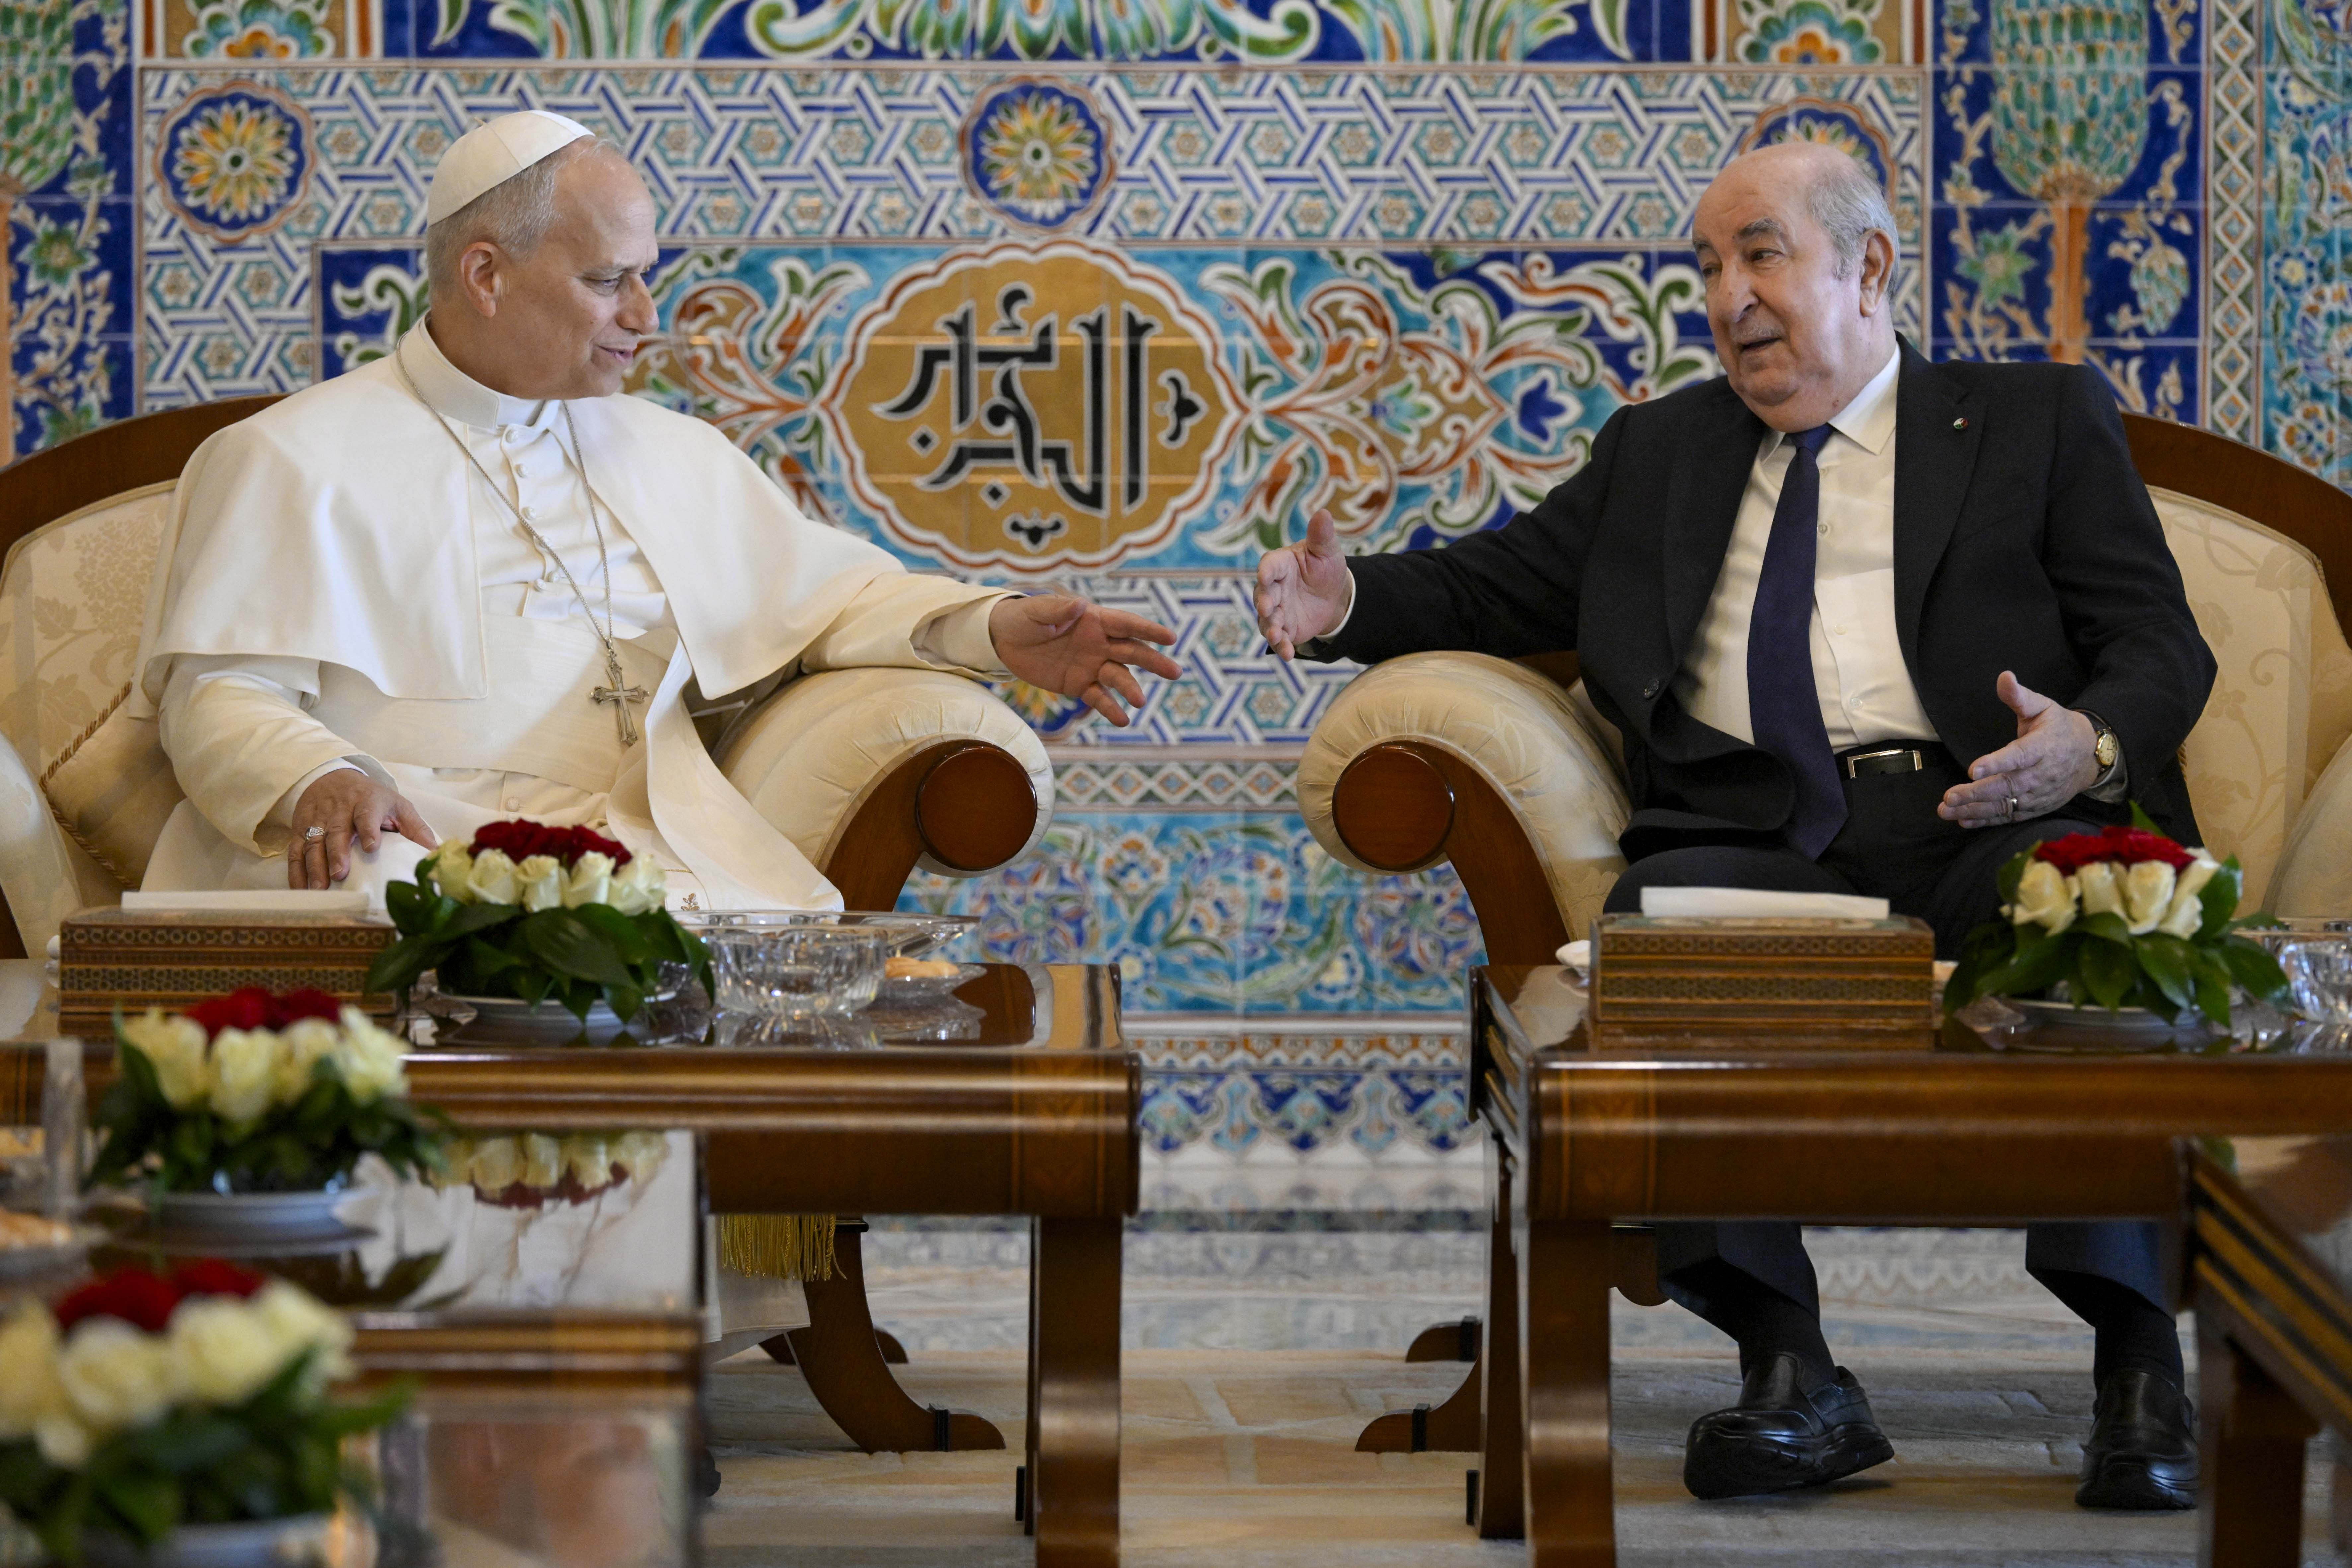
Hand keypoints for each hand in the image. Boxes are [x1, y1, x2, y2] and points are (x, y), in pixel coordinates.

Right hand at [288, 770, 436, 888]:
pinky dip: (296, 871)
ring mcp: (318, 820)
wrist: (333, 777)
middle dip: (337, 853)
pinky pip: (296, 851)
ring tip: (320, 887)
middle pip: (337, 832)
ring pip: (314, 842)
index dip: (369, 829)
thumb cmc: (371, 798)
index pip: (367, 814)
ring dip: (315, 866)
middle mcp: (340, 811)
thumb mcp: (397, 805)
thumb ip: (415, 827)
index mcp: (366, 803)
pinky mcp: (301, 829)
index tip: (372, 846)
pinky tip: (301, 889)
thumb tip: (434, 851)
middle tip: (339, 874)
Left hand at [990, 595, 1180, 726]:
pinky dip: (1110, 708)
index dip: (1148, 630)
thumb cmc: (1023, 618)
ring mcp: (1091, 665)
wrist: (1003, 640)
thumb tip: (1080, 605)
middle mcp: (1099, 643)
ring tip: (1139, 701)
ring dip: (1130, 688)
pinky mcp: (1078, 684)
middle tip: (1175, 673)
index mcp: (1094, 620)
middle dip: (1153, 661)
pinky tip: (1122, 720)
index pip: (1126, 624)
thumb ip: (1057, 609)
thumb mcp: (1036, 610)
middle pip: (1132, 652)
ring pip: (1118, 677)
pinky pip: (1098, 697)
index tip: (1170, 638)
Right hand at [1255, 509, 1352, 659]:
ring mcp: (1275, 610)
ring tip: (1276, 636)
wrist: (1332, 595)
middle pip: (1263, 595)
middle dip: (1264, 602)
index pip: (1269, 565)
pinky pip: (1278, 638)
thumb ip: (1321, 536)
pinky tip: (1288, 654)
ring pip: (1266, 620)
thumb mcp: (1327, 551)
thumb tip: (1323, 513)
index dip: (1266, 570)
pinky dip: (1281, 646)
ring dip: (1270, 628)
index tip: (1265, 575)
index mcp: (1280, 564)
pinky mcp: (1282, 628)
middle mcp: (1272, 588)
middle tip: (1266, 608)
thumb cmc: (1325, 567)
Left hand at [1938, 671, 2100, 829]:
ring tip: (1946, 811)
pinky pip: (2011, 816)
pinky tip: (1964, 820)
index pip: (2019, 756)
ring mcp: (2040, 793)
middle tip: (1949, 796)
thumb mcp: (2043, 706)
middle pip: (2009, 786)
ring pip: (2006, 804)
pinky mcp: (2036, 806)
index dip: (1997, 763)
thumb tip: (2004, 676)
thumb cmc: (2058, 728)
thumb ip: (2020, 696)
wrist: (2088, 756)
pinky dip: (1988, 820)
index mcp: (2044, 746)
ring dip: (1975, 809)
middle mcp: (2042, 773)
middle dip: (1977, 792)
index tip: (1973, 769)